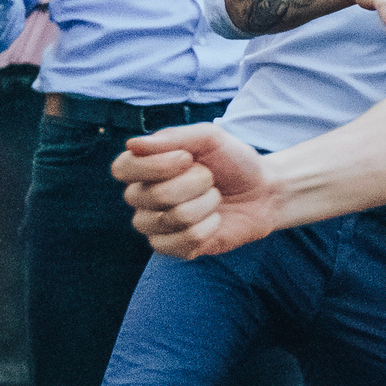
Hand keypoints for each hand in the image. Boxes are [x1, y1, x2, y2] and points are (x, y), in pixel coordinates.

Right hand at [114, 125, 279, 258]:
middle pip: (155, 195)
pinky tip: (214, 219)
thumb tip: (133, 145)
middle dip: (196, 182)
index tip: (188, 158)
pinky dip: (210, 226)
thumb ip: (174, 137)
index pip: (123, 168)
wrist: (263, 192)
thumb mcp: (210, 138)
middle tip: (210, 178)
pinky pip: (186, 240)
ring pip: (175, 218)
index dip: (156, 165)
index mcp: (143, 168)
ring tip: (214, 197)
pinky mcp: (174, 248)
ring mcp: (155, 226)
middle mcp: (142, 198)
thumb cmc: (232, 161)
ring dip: (207, 203)